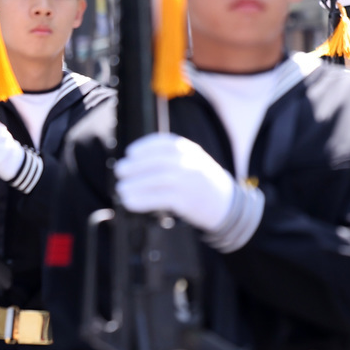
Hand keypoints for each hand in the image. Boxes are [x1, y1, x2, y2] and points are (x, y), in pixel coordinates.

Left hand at [115, 133, 235, 232]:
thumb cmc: (205, 184)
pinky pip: (160, 199)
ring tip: (121, 190)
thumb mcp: (195, 163)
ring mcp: (190, 182)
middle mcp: (192, 164)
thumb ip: (173, 159)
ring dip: (135, 184)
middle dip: (135, 166)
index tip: (130, 152)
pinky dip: (142, 200)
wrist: (229, 206)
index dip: (144, 147)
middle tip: (120, 171)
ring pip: (157, 179)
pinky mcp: (188, 201)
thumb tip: (138, 163)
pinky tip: (130, 202)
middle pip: (158, 161)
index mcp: (192, 151)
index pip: (165, 143)